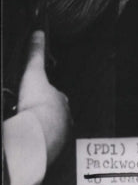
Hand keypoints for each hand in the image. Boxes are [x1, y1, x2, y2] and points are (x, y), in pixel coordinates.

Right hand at [17, 31, 70, 166]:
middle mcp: (64, 118)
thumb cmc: (36, 104)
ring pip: (50, 131)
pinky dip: (37, 145)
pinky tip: (27, 145)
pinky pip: (45, 146)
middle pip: (53, 115)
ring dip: (40, 131)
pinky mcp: (52, 151)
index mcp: (60, 101)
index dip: (43, 98)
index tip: (33, 100)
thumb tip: (38, 33)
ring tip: (26, 132)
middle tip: (27, 117)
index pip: (53, 97)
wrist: (37, 134)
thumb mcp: (33, 74)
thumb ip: (35, 53)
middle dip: (42, 116)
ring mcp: (60, 136)